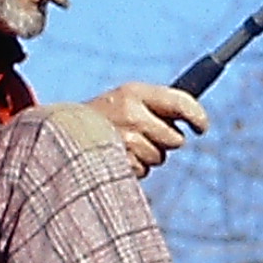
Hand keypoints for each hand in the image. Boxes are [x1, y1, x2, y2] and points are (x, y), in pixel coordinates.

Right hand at [84, 82, 208, 176]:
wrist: (60, 134)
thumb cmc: (103, 116)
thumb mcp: (126, 99)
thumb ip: (157, 105)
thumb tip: (193, 116)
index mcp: (134, 92)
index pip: (180, 102)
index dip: (197, 116)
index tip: (202, 127)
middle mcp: (131, 114)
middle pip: (175, 138)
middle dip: (165, 140)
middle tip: (144, 134)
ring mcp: (125, 140)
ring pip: (160, 157)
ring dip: (148, 155)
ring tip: (123, 145)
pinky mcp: (119, 163)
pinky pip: (145, 170)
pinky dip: (135, 167)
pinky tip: (117, 156)